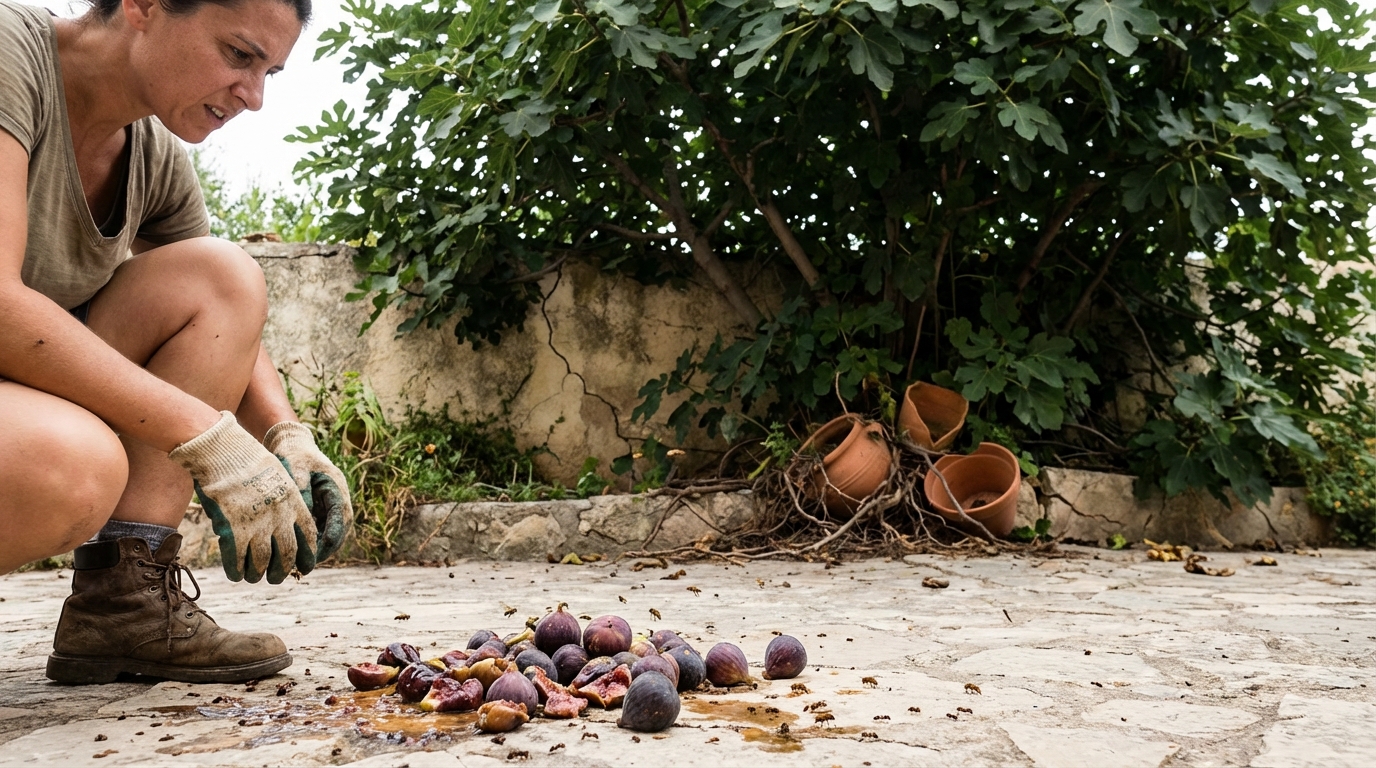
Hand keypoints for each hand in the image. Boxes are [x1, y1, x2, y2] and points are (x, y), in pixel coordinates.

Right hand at [169, 411, 316, 582]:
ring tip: (254, 578)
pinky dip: (236, 570)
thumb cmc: (249, 460)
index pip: (308, 535)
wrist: (224, 451)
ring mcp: (257, 524)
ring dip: (258, 574)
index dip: (307, 554)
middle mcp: (279, 517)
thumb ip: (284, 499)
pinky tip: (235, 575)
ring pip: (262, 561)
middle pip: (287, 554)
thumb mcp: (278, 475)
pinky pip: (237, 559)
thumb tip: (284, 521)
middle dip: (282, 571)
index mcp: (294, 502)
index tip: (306, 567)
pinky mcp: (234, 529)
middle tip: (277, 579)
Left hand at [263, 421, 350, 562]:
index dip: (332, 536)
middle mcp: (337, 499)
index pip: (341, 517)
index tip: (319, 552)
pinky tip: (292, 553)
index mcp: (337, 488)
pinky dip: (310, 542)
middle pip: (339, 531)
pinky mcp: (320, 510)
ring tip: (298, 564)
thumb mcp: (295, 469)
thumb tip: (301, 517)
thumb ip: (300, 491)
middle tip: (306, 565)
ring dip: (318, 549)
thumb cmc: (293, 455)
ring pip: (330, 534)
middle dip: (325, 549)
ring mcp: (330, 505)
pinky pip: (319, 531)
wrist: (292, 445)